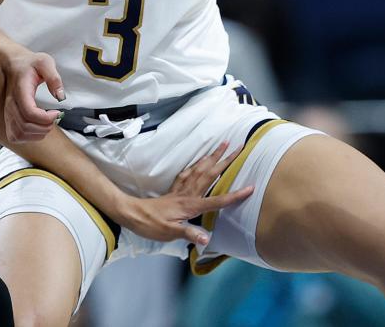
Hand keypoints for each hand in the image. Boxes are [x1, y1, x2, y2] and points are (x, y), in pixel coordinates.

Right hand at [2, 44, 64, 143]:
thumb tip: (60, 96)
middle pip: (25, 126)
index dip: (45, 118)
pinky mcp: (8, 118)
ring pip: (19, 134)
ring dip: (37, 134)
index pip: (29, 112)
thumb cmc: (29, 64)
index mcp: (20, 90)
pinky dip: (28, 138)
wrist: (13, 64)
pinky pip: (15, 136)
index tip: (56, 112)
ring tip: (47, 124)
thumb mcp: (45, 62)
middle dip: (44, 127)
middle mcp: (10, 104)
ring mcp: (7, 113)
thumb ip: (54, 77)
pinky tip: (38, 128)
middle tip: (54, 118)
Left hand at [116, 141, 254, 245]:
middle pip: (211, 173)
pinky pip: (189, 171)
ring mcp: (182, 189)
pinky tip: (201, 160)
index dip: (235, 195)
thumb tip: (206, 238)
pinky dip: (197, 163)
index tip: (251, 187)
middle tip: (240, 146)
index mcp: (191, 205)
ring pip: (201, 168)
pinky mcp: (175, 188)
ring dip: (213, 156)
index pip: (218, 200)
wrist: (133, 214)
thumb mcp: (170, 232)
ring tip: (224, 144)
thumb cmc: (151, 225)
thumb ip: (188, 233)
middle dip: (226, 160)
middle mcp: (188, 193)